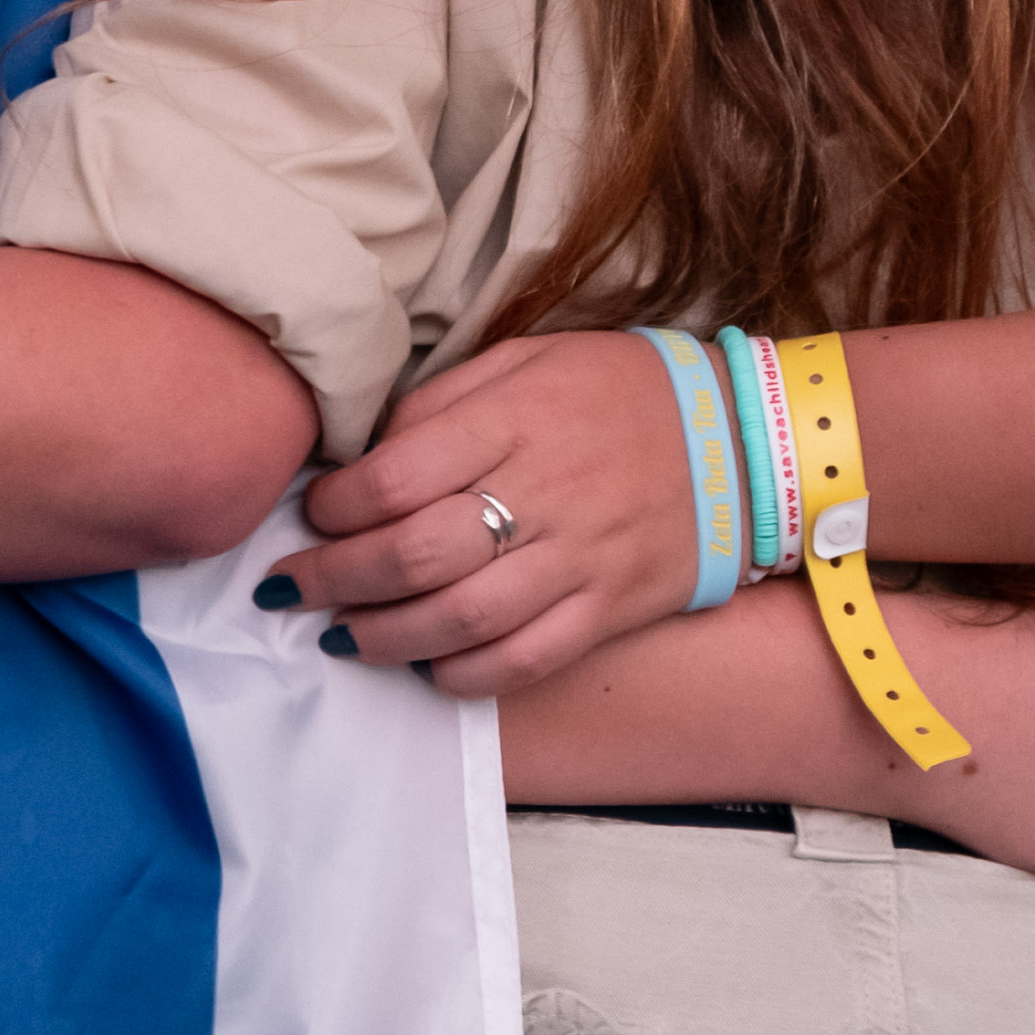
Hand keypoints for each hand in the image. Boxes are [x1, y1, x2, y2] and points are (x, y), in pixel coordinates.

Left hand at [298, 329, 726, 694]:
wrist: (744, 440)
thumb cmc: (618, 393)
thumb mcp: (529, 359)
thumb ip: (443, 403)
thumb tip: (362, 457)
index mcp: (516, 419)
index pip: (395, 477)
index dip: (334, 506)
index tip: (311, 514)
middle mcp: (545, 492)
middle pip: (413, 555)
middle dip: (333, 578)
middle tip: (290, 587)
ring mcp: (580, 559)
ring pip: (459, 619)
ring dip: (382, 636)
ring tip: (340, 634)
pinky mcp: (609, 609)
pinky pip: (524, 660)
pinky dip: (463, 675)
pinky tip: (424, 667)